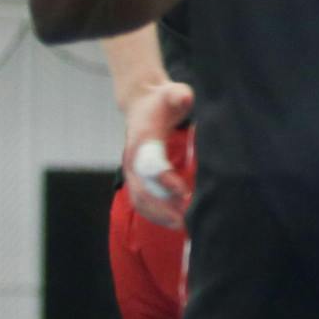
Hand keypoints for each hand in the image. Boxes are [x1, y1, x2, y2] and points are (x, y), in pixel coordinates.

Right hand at [122, 81, 193, 228]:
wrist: (143, 105)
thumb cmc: (164, 100)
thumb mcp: (174, 92)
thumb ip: (178, 95)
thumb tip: (183, 98)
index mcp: (142, 139)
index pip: (150, 164)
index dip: (164, 179)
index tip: (183, 191)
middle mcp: (133, 159)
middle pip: (142, 190)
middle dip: (163, 206)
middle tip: (186, 219)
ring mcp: (132, 171)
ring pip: (140, 200)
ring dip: (159, 215)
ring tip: (183, 225)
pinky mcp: (137, 179)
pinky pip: (141, 202)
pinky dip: (156, 214)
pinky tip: (175, 221)